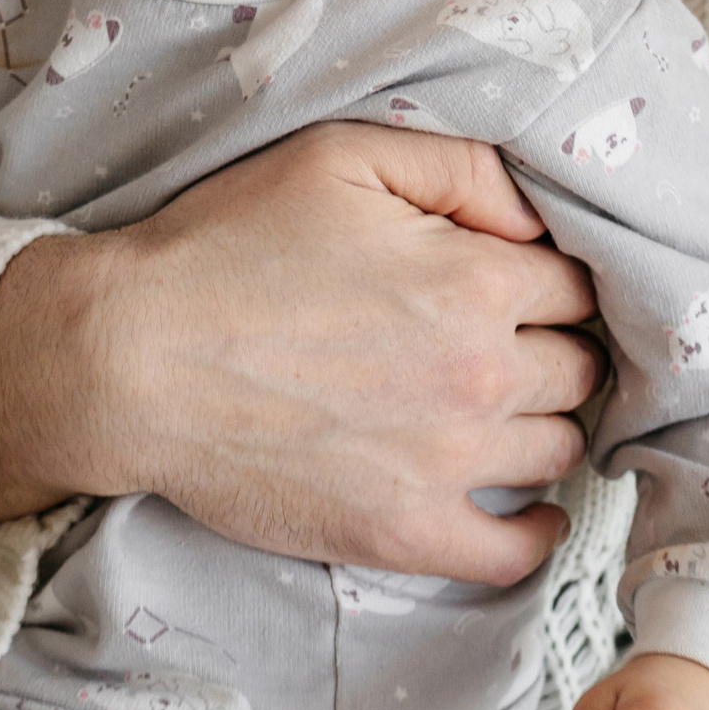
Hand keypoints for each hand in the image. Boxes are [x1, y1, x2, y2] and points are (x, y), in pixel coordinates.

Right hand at [0, 122, 603, 586]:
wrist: (129, 360)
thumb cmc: (223, 247)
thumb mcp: (338, 159)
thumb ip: (459, 168)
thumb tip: (536, 217)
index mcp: (476, 283)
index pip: (577, 287)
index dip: (549, 279)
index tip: (519, 284)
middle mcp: (480, 377)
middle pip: (579, 369)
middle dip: (551, 348)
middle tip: (504, 341)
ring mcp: (447, 464)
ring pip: (558, 448)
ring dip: (541, 424)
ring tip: (499, 408)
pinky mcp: (405, 533)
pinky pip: (514, 550)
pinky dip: (535, 529)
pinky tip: (524, 508)